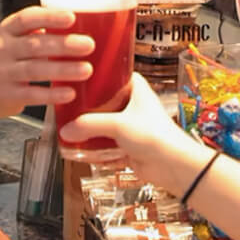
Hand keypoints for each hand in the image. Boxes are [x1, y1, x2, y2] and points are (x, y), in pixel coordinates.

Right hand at [0, 6, 94, 118]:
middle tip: (89, 45)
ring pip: (35, 69)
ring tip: (86, 69)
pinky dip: (52, 94)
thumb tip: (85, 25)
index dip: (49, 17)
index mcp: (8, 30)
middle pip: (35, 45)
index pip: (27, 18)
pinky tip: (70, 92)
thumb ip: (43, 32)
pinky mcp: (8, 95)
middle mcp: (4, 49)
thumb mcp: (18, 39)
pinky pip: (32, 94)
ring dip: (63, 69)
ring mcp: (4, 73)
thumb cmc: (10, 59)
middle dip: (64, 44)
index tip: (71, 17)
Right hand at [59, 73, 191, 185]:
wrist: (173, 165)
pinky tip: (84, 149)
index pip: (116, 74)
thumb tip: (66, 130)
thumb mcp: (118, 125)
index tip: (82, 76)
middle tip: (71, 104)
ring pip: (107, 124)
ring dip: (93, 129)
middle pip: (107, 101)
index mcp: (137, 90)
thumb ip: (89, 126)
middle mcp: (134, 106)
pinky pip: (109, 144)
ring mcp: (132, 126)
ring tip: (72, 128)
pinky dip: (98, 147)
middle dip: (90, 106)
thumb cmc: (156, 136)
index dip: (101, 75)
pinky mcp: (130, 146)